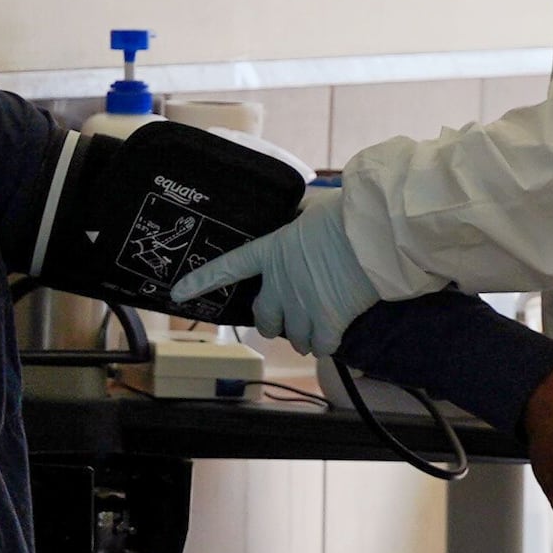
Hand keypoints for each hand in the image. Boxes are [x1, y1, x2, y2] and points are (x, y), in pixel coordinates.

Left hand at [169, 194, 377, 351]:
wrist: (373, 233)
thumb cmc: (348, 214)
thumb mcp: (314, 207)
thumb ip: (301, 217)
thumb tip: (304, 208)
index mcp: (272, 251)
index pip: (228, 267)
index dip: (202, 281)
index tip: (178, 293)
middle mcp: (280, 283)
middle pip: (263, 319)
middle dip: (274, 322)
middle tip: (291, 317)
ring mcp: (302, 305)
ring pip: (295, 338)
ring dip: (306, 336)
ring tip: (320, 324)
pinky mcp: (328, 322)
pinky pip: (322, 346)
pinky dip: (329, 343)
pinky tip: (337, 331)